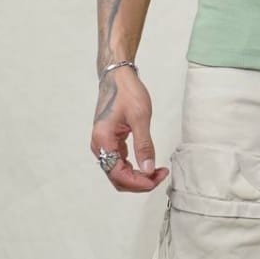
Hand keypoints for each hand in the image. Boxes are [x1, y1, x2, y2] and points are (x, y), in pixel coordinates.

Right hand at [90, 68, 168, 191]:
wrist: (117, 76)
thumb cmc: (128, 92)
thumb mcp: (140, 117)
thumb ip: (144, 145)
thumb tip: (148, 170)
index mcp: (103, 141)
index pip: (118, 175)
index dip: (138, 183)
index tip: (156, 179)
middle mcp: (99, 146)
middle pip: (117, 177)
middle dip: (139, 182)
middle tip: (160, 175)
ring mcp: (103, 144)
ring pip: (118, 172)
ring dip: (137, 176)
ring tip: (157, 171)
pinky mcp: (109, 140)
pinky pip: (119, 162)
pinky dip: (133, 167)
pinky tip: (147, 163)